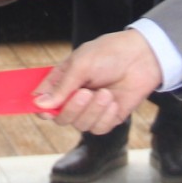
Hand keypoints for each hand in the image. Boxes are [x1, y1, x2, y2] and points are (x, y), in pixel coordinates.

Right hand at [30, 30, 163, 133]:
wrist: (142, 57)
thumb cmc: (109, 54)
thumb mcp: (81, 64)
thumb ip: (61, 87)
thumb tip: (39, 104)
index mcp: (62, 81)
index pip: (43, 102)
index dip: (42, 108)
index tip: (47, 109)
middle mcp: (74, 97)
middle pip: (61, 118)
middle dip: (73, 108)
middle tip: (85, 93)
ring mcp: (91, 109)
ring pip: (80, 125)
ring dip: (93, 110)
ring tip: (106, 93)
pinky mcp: (108, 118)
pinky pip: (99, 128)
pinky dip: (106, 116)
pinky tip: (113, 101)